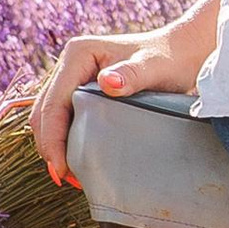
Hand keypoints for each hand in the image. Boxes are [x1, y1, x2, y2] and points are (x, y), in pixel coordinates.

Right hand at [30, 26, 205, 186]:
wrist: (183, 52)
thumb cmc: (171, 58)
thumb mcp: (155, 67)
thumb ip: (133, 74)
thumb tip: (109, 83)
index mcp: (79, 55)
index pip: (54, 101)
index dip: (52, 136)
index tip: (60, 165)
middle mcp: (71, 65)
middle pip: (45, 110)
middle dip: (50, 144)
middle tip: (64, 176)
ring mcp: (75, 77)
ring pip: (51, 116)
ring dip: (55, 143)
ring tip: (69, 172)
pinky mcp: (82, 89)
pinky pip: (65, 116)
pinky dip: (65, 137)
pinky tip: (77, 157)